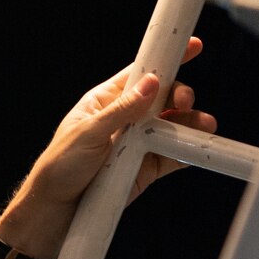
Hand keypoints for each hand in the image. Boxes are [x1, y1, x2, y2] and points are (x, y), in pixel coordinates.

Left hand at [0, 37, 216, 258]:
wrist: (55, 212)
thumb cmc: (59, 168)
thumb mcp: (87, 134)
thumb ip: (122, 110)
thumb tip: (152, 83)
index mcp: (105, 103)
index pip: (139, 74)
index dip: (165, 59)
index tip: (194, 46)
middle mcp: (125, 120)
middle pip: (164, 98)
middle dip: (180, 95)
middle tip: (185, 102)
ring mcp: (138, 143)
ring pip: (174, 125)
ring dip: (191, 122)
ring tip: (204, 125)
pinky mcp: (146, 167)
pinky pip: (174, 155)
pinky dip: (189, 150)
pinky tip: (200, 146)